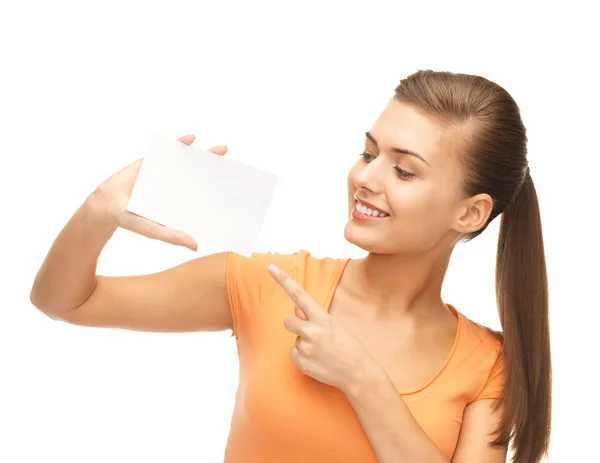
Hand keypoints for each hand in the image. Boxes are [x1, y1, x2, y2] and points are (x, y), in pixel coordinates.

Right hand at [87, 134, 227, 250]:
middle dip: (216, 171)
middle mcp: (175, 186)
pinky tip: (191, 138)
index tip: (234, 192)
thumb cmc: (130, 220)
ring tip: (221, 150)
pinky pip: (168, 150)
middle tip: (233, 166)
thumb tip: (196, 246)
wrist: (104, 204)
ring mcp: (165, 173)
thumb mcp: (153, 230)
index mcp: (179, 202)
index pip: (203, 197)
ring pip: (188, 162)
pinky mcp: (152, 162)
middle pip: (200, 176)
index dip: (218, 194)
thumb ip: (172, 236)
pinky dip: (180, 144)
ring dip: (204, 155)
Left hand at [268, 264, 377, 393]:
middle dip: (295, 325)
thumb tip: (297, 309)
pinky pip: (294, 354)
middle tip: (312, 334)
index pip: (299, 294)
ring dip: (304, 343)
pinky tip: (318, 361)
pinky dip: (303, 357)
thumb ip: (314, 316)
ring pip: (294, 340)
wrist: (359, 373)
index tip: (271, 267)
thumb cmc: (350, 347)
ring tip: (321, 351)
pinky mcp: (302, 364)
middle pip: (288, 321)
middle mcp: (311, 331)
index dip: (283, 280)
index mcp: (322, 318)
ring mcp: (306, 348)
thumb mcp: (335, 325)